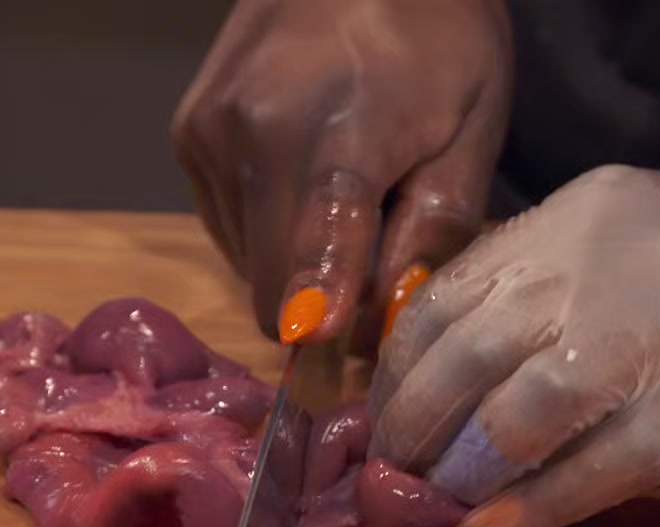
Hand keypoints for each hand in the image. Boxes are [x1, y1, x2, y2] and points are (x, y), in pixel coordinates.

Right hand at [171, 0, 511, 344]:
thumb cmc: (437, 33)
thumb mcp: (473, 128)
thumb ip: (435, 229)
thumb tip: (387, 320)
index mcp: (334, 135)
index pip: (307, 270)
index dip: (325, 331)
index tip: (339, 361)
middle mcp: (249, 137)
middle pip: (271, 293)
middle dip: (325, 310)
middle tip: (381, 276)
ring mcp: (206, 135)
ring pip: (249, 265)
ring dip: (300, 263)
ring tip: (350, 201)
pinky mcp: (186, 134)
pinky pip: (230, 226)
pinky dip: (273, 227)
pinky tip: (311, 176)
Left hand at [368, 162, 659, 526]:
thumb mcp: (620, 242)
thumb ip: (539, 291)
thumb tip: (443, 382)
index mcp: (570, 221)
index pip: (444, 300)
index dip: (398, 375)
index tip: (382, 423)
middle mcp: (595, 270)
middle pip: (463, 360)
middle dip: (412, 432)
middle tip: (395, 479)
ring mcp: (645, 343)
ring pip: (513, 418)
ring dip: (462, 474)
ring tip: (443, 506)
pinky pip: (589, 472)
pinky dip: (531, 510)